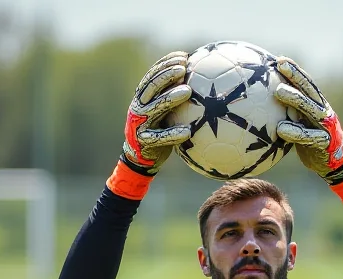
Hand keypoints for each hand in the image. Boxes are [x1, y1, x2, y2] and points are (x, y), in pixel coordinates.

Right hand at [122, 51, 192, 174]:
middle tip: (184, 68)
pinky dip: (173, 134)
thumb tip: (203, 80)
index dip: (166, 64)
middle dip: (166, 75)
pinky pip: (161, 137)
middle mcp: (139, 107)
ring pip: (155, 108)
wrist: (142, 156)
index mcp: (143, 97)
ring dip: (171, 98)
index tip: (183, 56)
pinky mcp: (145, 140)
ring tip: (188, 91)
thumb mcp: (166, 111)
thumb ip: (176, 97)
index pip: (153, 75)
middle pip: (151, 87)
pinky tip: (188, 132)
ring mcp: (140, 123)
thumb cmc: (160, 129)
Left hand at [273, 57, 342, 183]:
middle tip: (279, 66)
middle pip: (309, 90)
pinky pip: (308, 136)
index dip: (295, 71)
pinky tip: (280, 129)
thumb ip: (288, 114)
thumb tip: (261, 105)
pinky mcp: (324, 142)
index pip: (306, 84)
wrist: (330, 163)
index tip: (279, 60)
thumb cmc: (309, 142)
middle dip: (296, 76)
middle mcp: (323, 112)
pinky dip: (295, 132)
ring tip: (278, 91)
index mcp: (317, 105)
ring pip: (310, 109)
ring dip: (295, 98)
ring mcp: (326, 126)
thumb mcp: (300, 125)